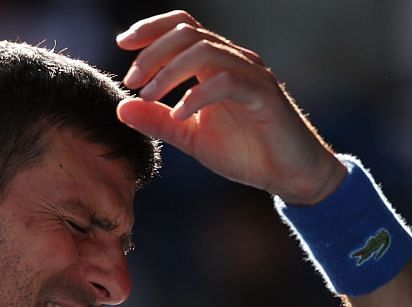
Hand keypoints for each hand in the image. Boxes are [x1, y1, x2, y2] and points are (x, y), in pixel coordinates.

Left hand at [117, 11, 346, 204]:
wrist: (289, 175)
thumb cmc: (245, 151)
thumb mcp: (190, 137)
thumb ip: (158, 121)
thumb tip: (121, 107)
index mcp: (216, 64)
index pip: (183, 27)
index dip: (152, 28)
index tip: (122, 43)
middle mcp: (234, 60)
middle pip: (188, 33)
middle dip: (153, 52)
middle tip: (132, 80)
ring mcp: (251, 74)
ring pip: (205, 50)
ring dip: (169, 71)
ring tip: (148, 96)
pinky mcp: (263, 96)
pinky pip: (225, 82)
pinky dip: (196, 95)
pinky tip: (179, 114)